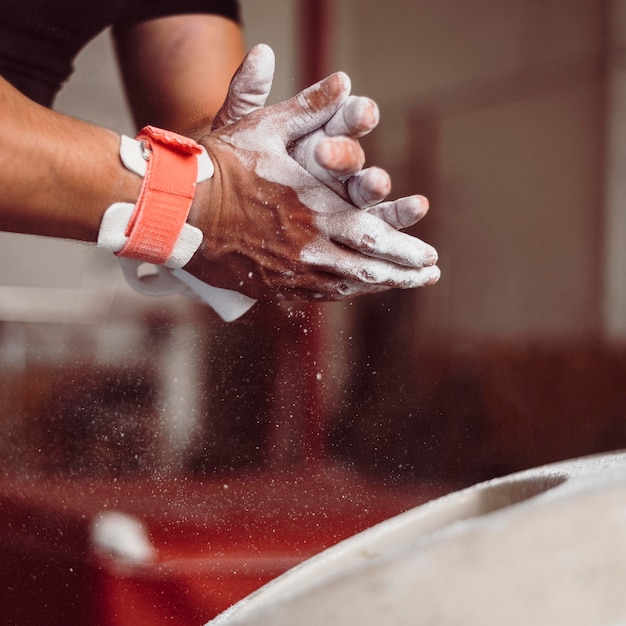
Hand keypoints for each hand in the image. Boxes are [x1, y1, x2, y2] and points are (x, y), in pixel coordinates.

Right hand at [184, 61, 438, 301]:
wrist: (177, 209)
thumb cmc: (221, 166)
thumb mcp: (265, 128)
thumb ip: (308, 107)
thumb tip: (344, 80)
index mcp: (315, 213)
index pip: (375, 239)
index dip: (406, 251)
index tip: (431, 257)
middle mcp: (309, 249)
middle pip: (368, 270)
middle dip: (404, 274)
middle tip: (429, 275)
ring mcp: (290, 272)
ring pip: (346, 287)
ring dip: (380, 286)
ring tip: (403, 283)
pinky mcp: (271, 285)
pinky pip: (317, 295)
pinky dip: (344, 292)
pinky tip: (356, 289)